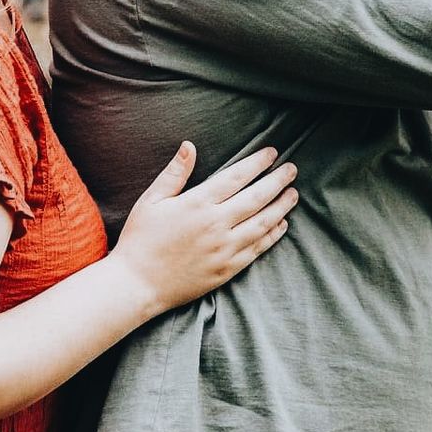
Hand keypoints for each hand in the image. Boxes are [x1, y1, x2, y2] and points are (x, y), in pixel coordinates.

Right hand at [109, 143, 296, 314]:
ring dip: (281, 207)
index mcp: (197, 204)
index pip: (236, 177)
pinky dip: (273, 235)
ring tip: (293, 194)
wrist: (137, 285)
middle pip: (257, 197)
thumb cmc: (140, 239)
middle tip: (292, 169)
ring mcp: (224, 249)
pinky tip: (281, 224)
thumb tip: (189, 146)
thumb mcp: (151, 200)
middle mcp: (215, 225)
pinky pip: (257, 249)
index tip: (272, 153)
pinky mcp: (227, 269)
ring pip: (263, 223)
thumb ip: (174, 173)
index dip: (257, 163)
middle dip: (278, 181)